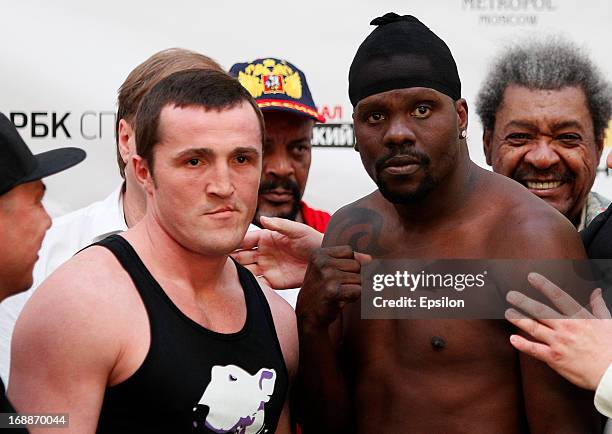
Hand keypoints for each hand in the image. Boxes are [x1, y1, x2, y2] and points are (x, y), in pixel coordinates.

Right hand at [231, 216, 322, 289]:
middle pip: (241, 256)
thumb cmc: (313, 241)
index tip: (223, 245)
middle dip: (230, 259)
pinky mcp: (273, 282)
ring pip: (246, 271)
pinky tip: (242, 286)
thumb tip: (262, 218)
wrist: (326, 261)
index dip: (234, 243)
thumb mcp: (298, 230)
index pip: (245, 240)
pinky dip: (250, 286)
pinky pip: (258, 285)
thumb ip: (280, 225)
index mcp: (266, 238)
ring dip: (237, 273)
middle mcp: (263, 253)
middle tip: (218, 262)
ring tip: (225, 275)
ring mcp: (267, 267)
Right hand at [296, 246, 370, 330]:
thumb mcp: (329, 269)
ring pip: (359, 278)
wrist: (309, 315)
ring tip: (338, 293)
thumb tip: (369, 258)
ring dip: (352, 288)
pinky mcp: (333, 291)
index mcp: (318, 254)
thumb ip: (349, 260)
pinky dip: (353, 297)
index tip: (334, 274)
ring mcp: (327, 276)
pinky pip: (358, 290)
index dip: (347, 265)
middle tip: (336, 286)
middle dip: (351, 277)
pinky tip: (340, 300)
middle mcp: (322, 262)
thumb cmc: (321, 291)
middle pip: (356, 264)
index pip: (349, 251)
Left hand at [505, 272, 611, 389]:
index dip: (543, 285)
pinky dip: (522, 344)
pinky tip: (512, 339)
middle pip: (540, 311)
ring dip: (519, 319)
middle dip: (523, 301)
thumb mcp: (608, 322)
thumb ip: (598, 306)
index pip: (558, 296)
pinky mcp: (554, 358)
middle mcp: (566, 328)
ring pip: (534, 328)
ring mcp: (559, 343)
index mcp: (579, 317)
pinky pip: (534, 350)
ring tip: (508, 313)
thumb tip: (596, 292)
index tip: (531, 276)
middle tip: (510, 295)